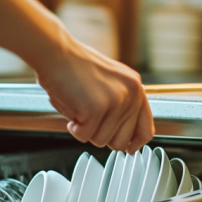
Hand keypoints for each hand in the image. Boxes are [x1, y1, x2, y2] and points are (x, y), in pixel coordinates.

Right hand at [35, 33, 153, 152]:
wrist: (55, 53)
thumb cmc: (75, 66)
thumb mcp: (110, 82)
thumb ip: (122, 105)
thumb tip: (125, 136)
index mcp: (135, 87)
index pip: (145, 128)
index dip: (135, 143)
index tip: (128, 148)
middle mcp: (130, 95)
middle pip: (121, 141)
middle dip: (102, 135)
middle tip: (90, 120)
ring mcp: (115, 102)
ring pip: (101, 141)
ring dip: (86, 130)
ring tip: (79, 109)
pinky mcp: (96, 109)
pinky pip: (84, 136)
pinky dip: (74, 128)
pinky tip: (72, 110)